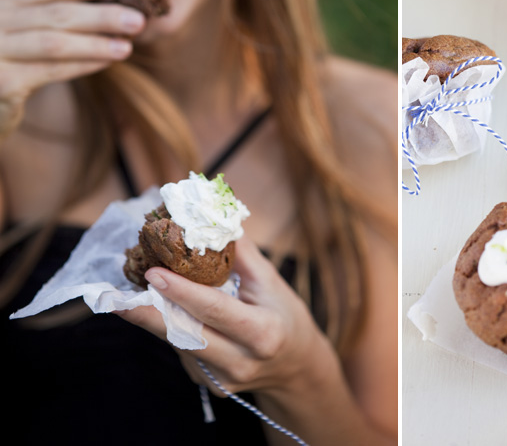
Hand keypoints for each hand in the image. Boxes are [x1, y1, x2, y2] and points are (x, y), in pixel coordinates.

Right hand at [0, 0, 144, 137]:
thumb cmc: (8, 57)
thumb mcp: (23, 25)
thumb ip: (54, 14)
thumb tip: (116, 7)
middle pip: (58, 13)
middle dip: (102, 15)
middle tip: (139, 19)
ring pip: (55, 43)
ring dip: (96, 44)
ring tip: (127, 46)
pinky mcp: (1, 80)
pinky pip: (50, 70)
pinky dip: (81, 65)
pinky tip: (105, 62)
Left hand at [118, 238, 394, 443]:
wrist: (296, 366)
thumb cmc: (284, 314)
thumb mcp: (270, 281)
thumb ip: (239, 253)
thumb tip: (208, 218)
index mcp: (263, 333)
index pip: (215, 310)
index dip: (182, 292)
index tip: (153, 273)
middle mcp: (241, 361)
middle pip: (186, 335)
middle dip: (147, 313)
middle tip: (115, 294)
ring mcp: (222, 378)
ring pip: (178, 343)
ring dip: (152, 318)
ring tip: (128, 294)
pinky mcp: (208, 383)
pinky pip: (183, 351)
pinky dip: (171, 327)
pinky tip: (164, 310)